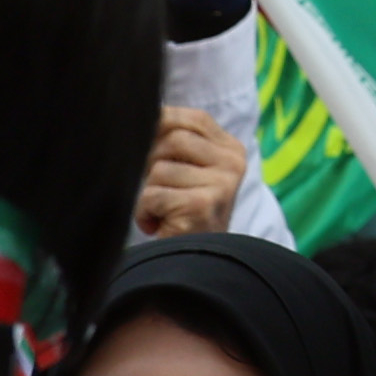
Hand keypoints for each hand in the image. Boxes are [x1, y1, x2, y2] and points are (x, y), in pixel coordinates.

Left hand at [135, 103, 250, 239]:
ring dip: (148, 193)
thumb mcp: (187, 170)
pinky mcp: (202, 205)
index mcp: (232, 149)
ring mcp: (221, 185)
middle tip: (159, 190)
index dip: (162, 125)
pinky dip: (145, 212)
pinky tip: (159, 224)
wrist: (197, 262)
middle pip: (172, 139)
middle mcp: (233, 163)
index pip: (192, 118)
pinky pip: (153, 195)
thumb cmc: (184, 212)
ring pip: (159, 169)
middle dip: (153, 164)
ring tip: (162, 211)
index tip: (149, 149)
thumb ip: (174, 140)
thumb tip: (142, 113)